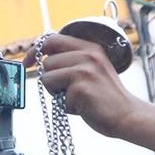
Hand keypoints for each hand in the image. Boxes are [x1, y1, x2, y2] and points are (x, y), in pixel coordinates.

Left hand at [34, 33, 151, 139]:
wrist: (127, 115)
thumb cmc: (104, 96)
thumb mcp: (92, 69)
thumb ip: (72, 61)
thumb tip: (41, 60)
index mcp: (89, 47)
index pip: (52, 39)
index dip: (35, 50)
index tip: (27, 63)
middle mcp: (88, 54)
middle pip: (47, 64)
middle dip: (52, 80)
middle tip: (72, 91)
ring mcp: (85, 70)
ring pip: (48, 79)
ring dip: (57, 93)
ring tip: (78, 98)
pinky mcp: (81, 87)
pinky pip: (57, 97)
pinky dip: (67, 106)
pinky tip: (84, 106)